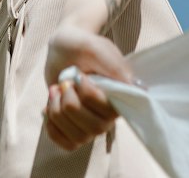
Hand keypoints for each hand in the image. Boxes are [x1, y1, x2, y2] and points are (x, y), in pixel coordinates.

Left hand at [43, 26, 132, 150]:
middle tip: (64, 82)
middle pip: (91, 128)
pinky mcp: (74, 130)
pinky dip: (51, 125)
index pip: (106, 111)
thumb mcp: (97, 48)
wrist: (63, 47)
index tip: (78, 74)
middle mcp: (108, 116)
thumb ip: (115, 67)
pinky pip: (64, 142)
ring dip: (57, 110)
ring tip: (56, 90)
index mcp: (119, 96)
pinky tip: (49, 106)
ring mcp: (90, 126)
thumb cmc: (82, 45)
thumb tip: (139, 89)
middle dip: (70, 103)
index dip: (87, 94)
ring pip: (76, 136)